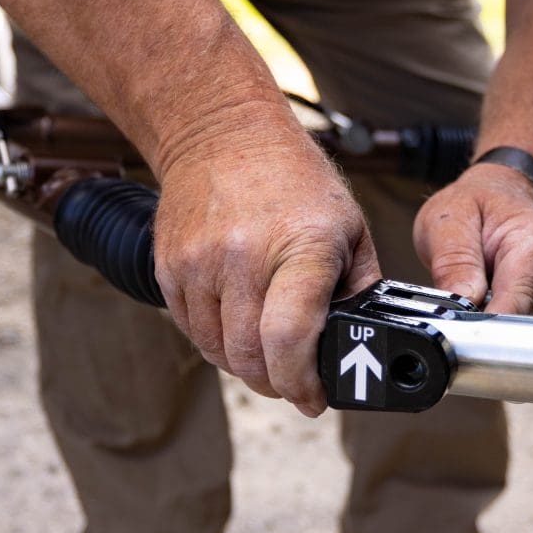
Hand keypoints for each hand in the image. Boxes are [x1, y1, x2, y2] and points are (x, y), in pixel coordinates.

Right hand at [153, 116, 380, 416]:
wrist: (222, 133)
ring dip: (244, 368)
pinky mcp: (170, 267)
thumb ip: (359, 288)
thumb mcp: (349, 227)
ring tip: (267, 357)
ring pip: (217, 351)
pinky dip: (216, 343)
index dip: (300, 383)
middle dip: (275, 384)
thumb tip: (362, 345)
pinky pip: (192, 330)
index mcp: (301, 247)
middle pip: (250, 356)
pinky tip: (237, 329)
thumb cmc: (295, 182)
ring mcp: (200, 262)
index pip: (289, 337)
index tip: (313, 399)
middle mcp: (244, 256)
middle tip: (293, 384)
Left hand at [413, 162, 532, 315]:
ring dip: (501, 329)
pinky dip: (510, 327)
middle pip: (528, 326)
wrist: (504, 193)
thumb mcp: (448, 221)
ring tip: (479, 300)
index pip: (519, 306)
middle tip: (462, 312)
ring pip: (531, 335)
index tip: (462, 330)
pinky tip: (495, 304)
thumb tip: (462, 303)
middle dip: (491, 330)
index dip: (489, 326)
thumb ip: (454, 263)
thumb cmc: (476, 204)